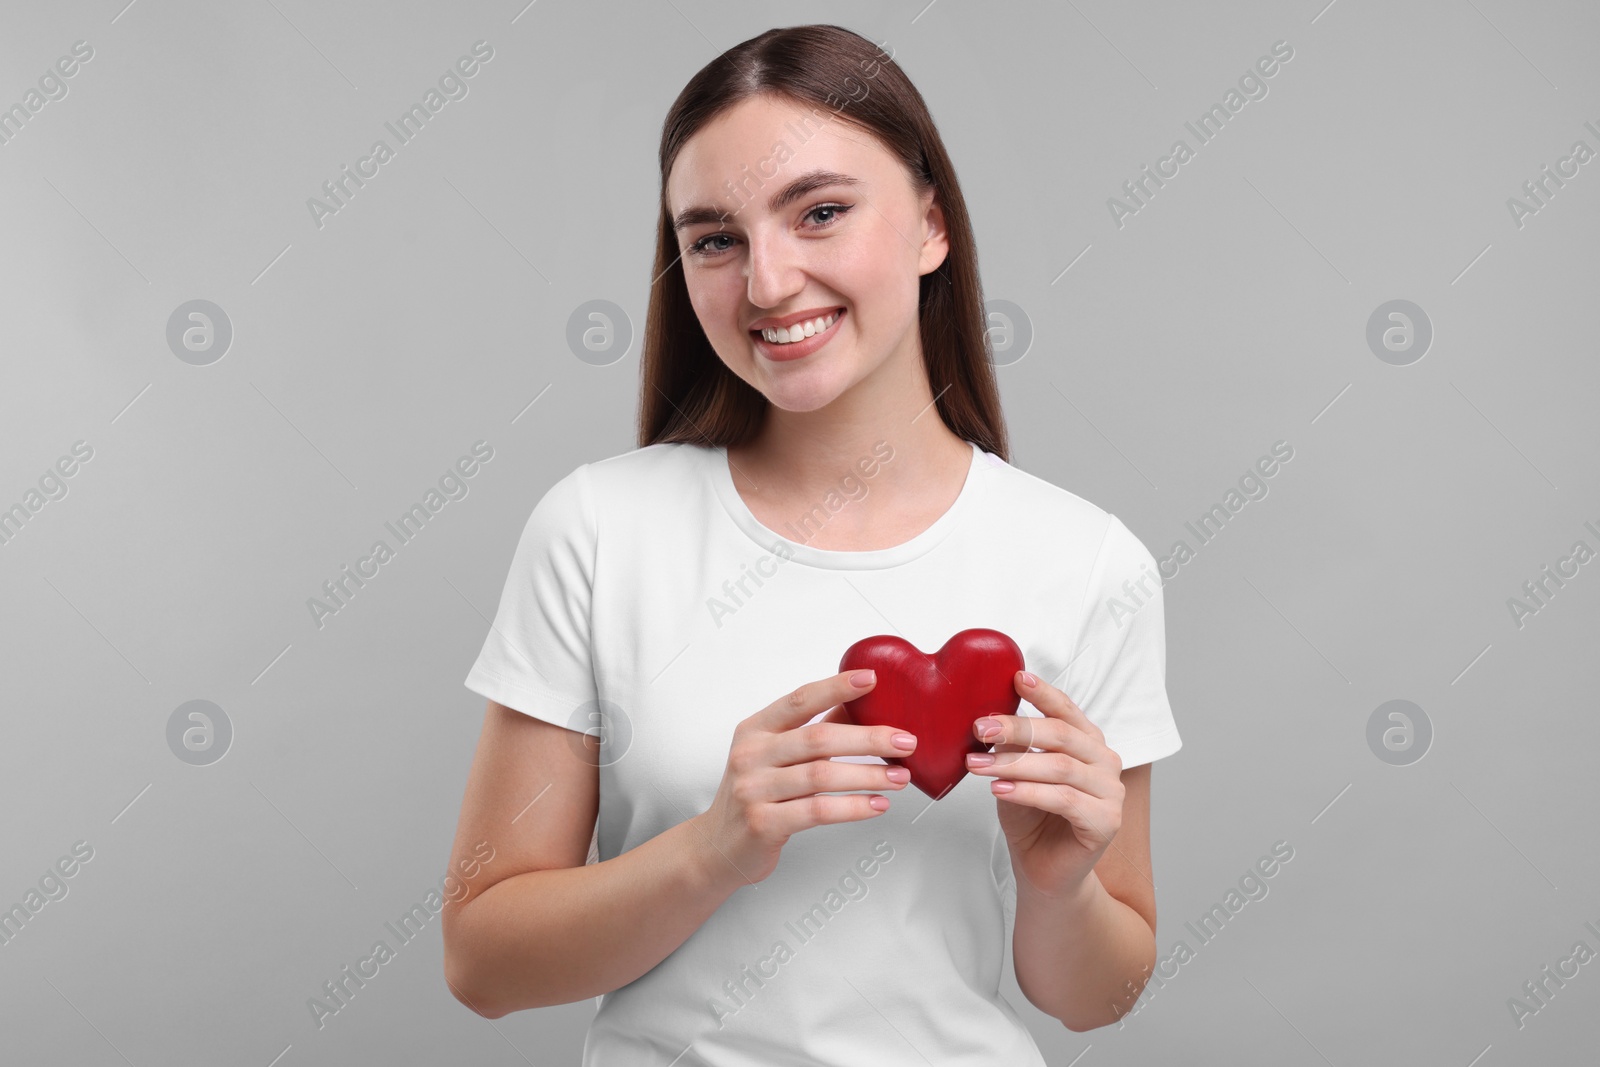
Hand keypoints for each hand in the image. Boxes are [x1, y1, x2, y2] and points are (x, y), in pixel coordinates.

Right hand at [694, 669, 917, 887]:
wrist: (718, 846)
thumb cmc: (755, 794)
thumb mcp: (774, 755)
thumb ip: (813, 731)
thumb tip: (862, 707)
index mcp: (756, 729)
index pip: (800, 700)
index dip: (836, 687)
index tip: (871, 679)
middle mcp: (751, 755)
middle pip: (819, 738)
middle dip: (869, 738)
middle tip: (905, 741)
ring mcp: (754, 789)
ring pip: (822, 776)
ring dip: (868, 775)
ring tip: (900, 776)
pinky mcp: (764, 823)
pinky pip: (818, 811)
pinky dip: (853, 807)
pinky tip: (877, 804)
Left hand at [965, 671, 1124, 897]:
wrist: (1043, 870)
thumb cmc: (1030, 818)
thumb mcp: (1014, 774)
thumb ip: (1013, 747)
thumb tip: (994, 719)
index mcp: (1088, 742)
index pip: (1066, 710)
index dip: (1043, 693)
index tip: (1016, 678)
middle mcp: (1105, 762)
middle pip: (1062, 736)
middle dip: (1018, 728)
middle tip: (981, 728)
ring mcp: (1111, 792)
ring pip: (1061, 767)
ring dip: (1015, 764)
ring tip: (978, 765)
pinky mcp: (1107, 822)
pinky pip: (1064, 799)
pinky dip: (1028, 792)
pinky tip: (1000, 790)